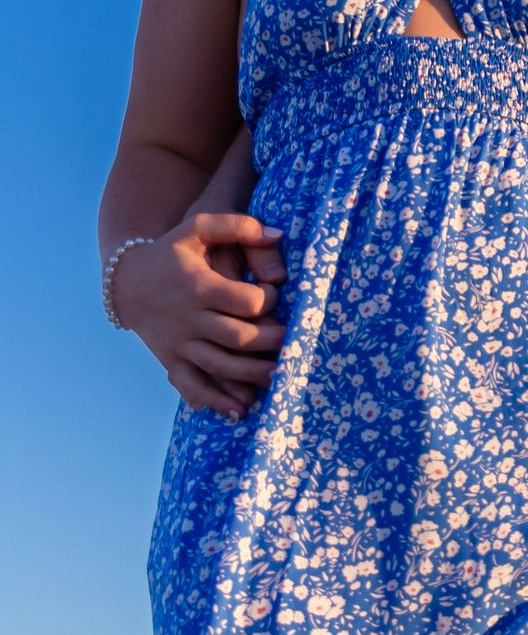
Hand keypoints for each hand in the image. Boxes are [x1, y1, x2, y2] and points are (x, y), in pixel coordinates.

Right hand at [114, 209, 287, 417]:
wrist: (126, 281)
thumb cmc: (171, 252)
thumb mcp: (198, 228)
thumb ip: (237, 225)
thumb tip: (279, 234)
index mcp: (200, 287)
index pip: (245, 301)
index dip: (269, 300)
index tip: (278, 296)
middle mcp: (189, 319)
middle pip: (237, 338)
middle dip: (271, 343)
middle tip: (293, 342)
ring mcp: (178, 343)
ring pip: (219, 366)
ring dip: (252, 375)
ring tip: (280, 377)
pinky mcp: (170, 360)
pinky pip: (191, 385)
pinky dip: (215, 400)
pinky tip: (239, 410)